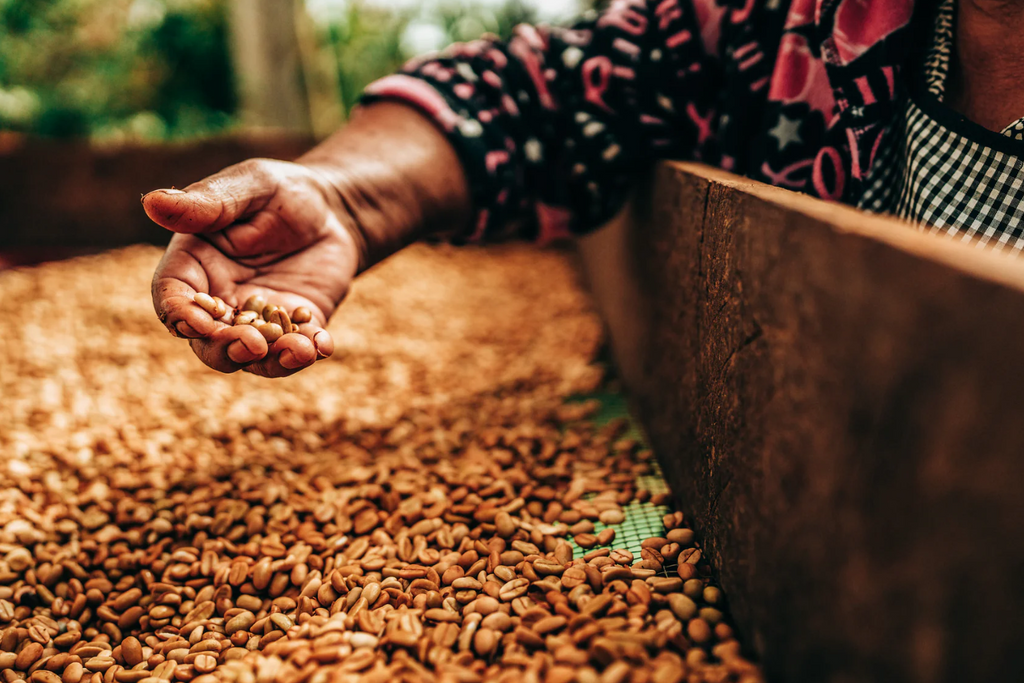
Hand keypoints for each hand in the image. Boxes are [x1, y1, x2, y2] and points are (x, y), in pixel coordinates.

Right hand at [145, 159, 362, 376]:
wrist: (334, 210)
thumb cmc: (282, 190)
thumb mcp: (250, 185)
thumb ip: (207, 202)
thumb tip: (153, 202)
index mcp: (195, 265)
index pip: (172, 297)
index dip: (179, 314)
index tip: (196, 323)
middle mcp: (220, 300)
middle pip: (207, 340)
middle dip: (225, 348)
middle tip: (253, 345)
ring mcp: (258, 320)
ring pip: (252, 356)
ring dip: (272, 361)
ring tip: (299, 351)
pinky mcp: (296, 329)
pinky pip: (297, 351)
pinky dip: (309, 352)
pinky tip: (323, 344)